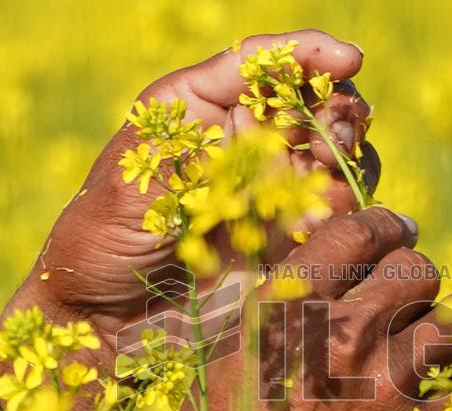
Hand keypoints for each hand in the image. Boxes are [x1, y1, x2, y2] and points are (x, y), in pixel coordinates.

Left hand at [8, 30, 379, 371]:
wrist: (106, 316)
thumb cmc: (103, 235)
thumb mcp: (141, 169)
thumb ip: (204, 134)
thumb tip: (277, 117)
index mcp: (202, 106)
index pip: (266, 63)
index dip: (312, 54)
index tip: (348, 60)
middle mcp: (244, 140)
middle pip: (316, 104)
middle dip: (339, 109)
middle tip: (335, 138)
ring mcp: (270, 188)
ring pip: (337, 156)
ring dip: (346, 161)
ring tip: (323, 186)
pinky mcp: (286, 236)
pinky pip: (335, 214)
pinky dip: (341, 211)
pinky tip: (317, 224)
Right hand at [102, 207, 451, 410]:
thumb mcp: (231, 348)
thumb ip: (281, 301)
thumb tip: (326, 264)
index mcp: (292, 305)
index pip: (363, 231)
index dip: (387, 225)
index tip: (396, 232)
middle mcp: (344, 334)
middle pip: (419, 268)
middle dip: (414, 277)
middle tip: (404, 296)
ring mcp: (387, 384)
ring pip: (451, 323)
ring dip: (436, 331)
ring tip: (419, 347)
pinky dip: (447, 388)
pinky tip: (422, 399)